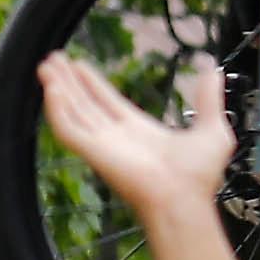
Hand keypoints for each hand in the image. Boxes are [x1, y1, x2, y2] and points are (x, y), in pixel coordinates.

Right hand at [37, 50, 234, 219]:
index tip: (78, 65)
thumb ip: (209, 99)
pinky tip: (52, 88)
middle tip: (53, 58)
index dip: (92, 83)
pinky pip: (68, 130)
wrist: (186, 201)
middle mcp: (116, 138)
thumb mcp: (212, 129)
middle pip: (85, 104)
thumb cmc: (199, 178)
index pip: (107, 102)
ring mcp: (102, 146)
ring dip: (58, 89)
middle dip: (68, 82)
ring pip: (72, 112)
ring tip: (45, 65)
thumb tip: (213, 71)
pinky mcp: (93, 154)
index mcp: (139, 132)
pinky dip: (57, 110)